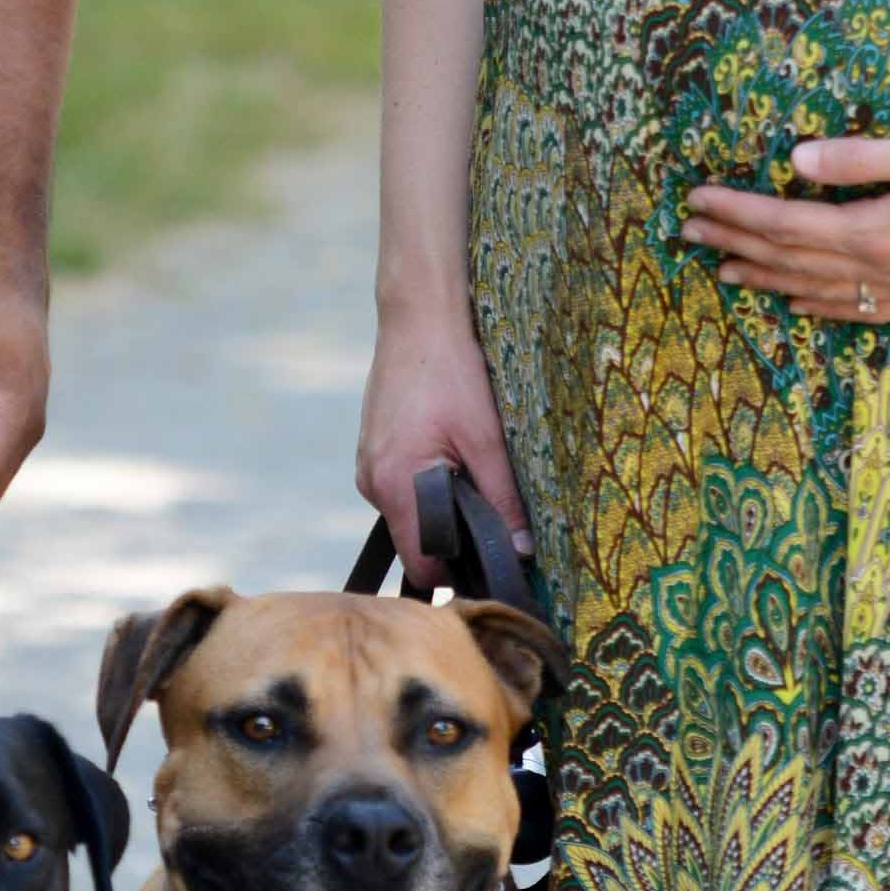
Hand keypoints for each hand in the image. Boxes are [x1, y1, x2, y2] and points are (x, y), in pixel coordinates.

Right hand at [356, 309, 526, 570]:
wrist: (418, 318)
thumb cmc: (450, 371)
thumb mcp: (486, 438)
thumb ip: (502, 499)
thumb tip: (522, 550)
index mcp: (393, 485)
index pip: (421, 563)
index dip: (457, 571)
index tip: (491, 563)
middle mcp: (371, 481)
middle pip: (415, 540)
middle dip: (453, 535)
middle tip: (492, 512)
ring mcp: (368, 464)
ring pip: (410, 512)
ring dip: (441, 505)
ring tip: (471, 470)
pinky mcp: (373, 449)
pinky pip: (402, 486)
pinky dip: (427, 482)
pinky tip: (450, 451)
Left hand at [682, 128, 889, 326]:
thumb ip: (858, 159)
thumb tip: (795, 161)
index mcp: (872, 229)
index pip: (784, 225)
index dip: (736, 215)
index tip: (697, 202)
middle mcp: (880, 267)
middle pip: (790, 260)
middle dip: (735, 246)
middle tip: (689, 235)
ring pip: (817, 291)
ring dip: (766, 280)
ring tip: (724, 273)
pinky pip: (857, 311)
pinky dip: (819, 309)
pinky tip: (798, 307)